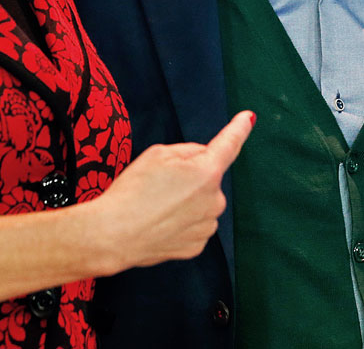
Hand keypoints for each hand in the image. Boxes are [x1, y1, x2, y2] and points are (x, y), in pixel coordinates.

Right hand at [90, 111, 254, 271]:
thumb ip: (187, 152)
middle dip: (190, 177)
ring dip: (186, 202)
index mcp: (206, 172)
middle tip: (160, 184)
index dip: (239, 129)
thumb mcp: (158, 154)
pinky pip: (194, 225)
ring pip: (202, 203)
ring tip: (156, 206)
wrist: (114, 235)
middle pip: (207, 178)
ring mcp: (206, 226)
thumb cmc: (133, 191)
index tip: (248, 118)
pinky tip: (160, 223)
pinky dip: (180, 223)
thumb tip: (203, 156)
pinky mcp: (196, 246)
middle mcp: (214, 200)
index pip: (229, 144)